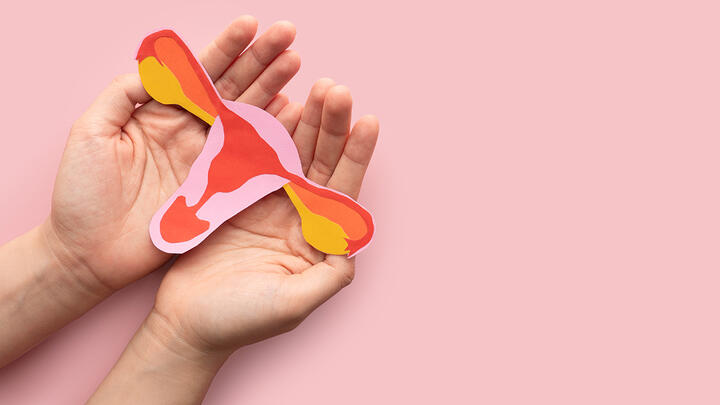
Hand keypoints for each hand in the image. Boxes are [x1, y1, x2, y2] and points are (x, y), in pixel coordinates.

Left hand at [46, 17, 300, 293]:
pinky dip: (274, 137)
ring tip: (295, 64)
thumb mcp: (92, 131)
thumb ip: (125, 93)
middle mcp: (190, 131)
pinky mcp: (218, 188)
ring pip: (247, 116)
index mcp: (160, 112)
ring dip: (272, 89)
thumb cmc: (82, 193)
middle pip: (231, 87)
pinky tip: (293, 114)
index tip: (251, 24)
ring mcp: (207, 159)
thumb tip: (162, 68)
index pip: (199, 72)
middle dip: (260, 60)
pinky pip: (252, 158)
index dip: (226, 47)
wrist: (90, 252)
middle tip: (288, 36)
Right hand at [150, 80, 378, 353]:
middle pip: (321, 163)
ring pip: (292, 153)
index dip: (356, 156)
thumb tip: (354, 248)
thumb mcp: (292, 305)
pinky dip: (264, 130)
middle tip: (335, 89)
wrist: (186, 323)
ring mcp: (268, 203)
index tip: (368, 121)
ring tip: (315, 87)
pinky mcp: (236, 196)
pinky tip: (276, 104)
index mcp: (317, 240)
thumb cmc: (240, 321)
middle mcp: (298, 217)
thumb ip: (328, 278)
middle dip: (330, 127)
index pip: (343, 191)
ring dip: (304, 121)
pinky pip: (254, 156)